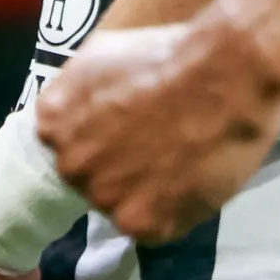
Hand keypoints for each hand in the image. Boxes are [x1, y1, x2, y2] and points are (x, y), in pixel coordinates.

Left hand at [37, 17, 279, 244]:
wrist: (226, 73)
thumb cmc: (169, 53)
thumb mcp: (101, 54)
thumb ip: (78, 93)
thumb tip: (78, 112)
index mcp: (53, 123)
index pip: (66, 143)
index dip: (100, 136)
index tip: (127, 126)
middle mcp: (70, 164)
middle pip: (89, 176)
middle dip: (117, 164)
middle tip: (156, 144)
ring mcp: (105, 198)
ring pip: (119, 204)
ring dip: (144, 191)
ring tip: (179, 160)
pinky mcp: (143, 224)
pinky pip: (152, 226)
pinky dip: (171, 211)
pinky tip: (190, 180)